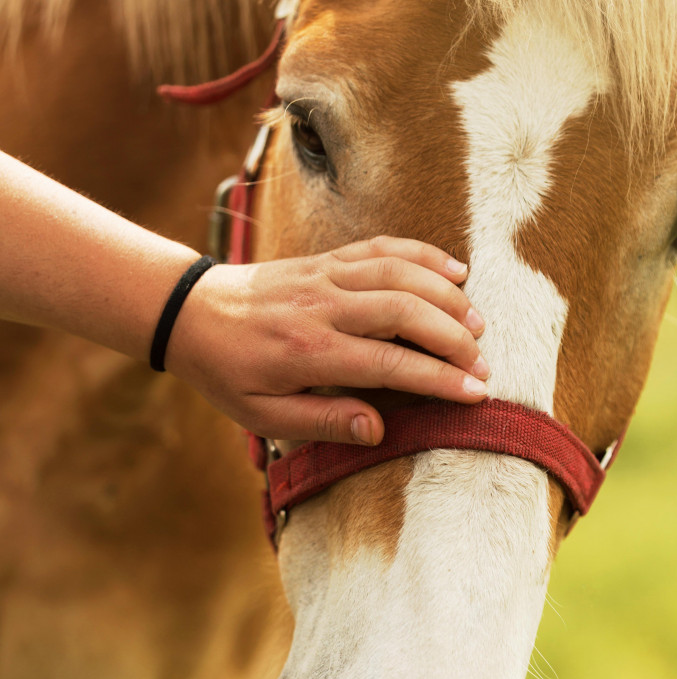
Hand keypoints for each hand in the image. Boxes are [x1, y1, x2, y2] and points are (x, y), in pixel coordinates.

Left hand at [166, 236, 488, 443]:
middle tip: (484, 365)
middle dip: (454, 338)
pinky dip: (424, 254)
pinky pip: (384, 247)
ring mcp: (327, 275)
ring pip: (401, 274)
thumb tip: (379, 430)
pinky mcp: (328, 257)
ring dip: (447, 296)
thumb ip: (323, 422)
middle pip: (406, 311)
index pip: (389, 363)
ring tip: (478, 324)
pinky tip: (456, 270)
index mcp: (309, 352)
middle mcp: (323, 307)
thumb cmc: (229, 372)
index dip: (439, 378)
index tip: (476, 393)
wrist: (191, 313)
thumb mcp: (263, 416)